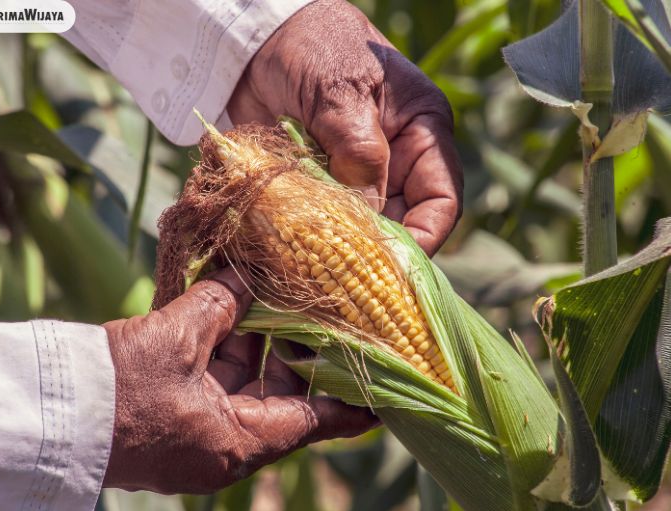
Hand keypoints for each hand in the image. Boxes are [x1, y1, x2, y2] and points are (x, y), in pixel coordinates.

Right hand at [101, 268, 377, 493]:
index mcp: (239, 441)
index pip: (316, 421)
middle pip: (280, 395)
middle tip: (320, 310)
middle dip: (295, 350)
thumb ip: (219, 305)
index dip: (352, 402)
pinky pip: (211, 381)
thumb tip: (245, 277)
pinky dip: (222, 348)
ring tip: (273, 295)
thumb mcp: (176, 340)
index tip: (385, 389)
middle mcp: (224, 444)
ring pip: (243, 383)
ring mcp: (197, 432)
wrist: (46, 416)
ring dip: (254, 341)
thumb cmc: (117, 390)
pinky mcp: (172, 416)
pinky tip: (228, 308)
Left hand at [227, 0, 462, 255]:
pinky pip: (324, 224)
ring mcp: (355, 176)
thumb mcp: (339, 92)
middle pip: (401, 224)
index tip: (393, 268)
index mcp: (421, 132)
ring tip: (318, 272)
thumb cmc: (311, 47)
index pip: (441, 200)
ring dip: (341, 251)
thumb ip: (358, 151)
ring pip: (362, 230)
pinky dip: (311, 240)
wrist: (254, 40)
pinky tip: (295, 254)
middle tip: (346, 283)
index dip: (424, 239)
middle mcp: (395, 161)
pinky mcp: (319, 186)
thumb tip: (368, 216)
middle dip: (378, 254)